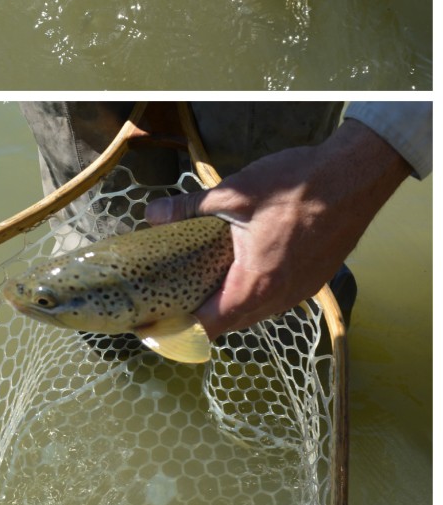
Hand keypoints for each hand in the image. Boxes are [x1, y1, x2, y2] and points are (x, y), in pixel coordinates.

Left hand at [144, 120, 410, 337]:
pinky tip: (238, 270)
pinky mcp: (315, 279)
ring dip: (228, 305)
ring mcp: (301, 291)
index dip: (179, 328)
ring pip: (256, 311)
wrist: (354, 177)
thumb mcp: (232, 193)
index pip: (211, 325)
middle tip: (169, 300)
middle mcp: (280, 296)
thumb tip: (150, 214)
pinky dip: (253, 293)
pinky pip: (276, 298)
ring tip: (198, 285)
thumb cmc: (293, 185)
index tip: (154, 321)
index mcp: (256, 282)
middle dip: (199, 316)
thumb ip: (188, 208)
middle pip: (231, 322)